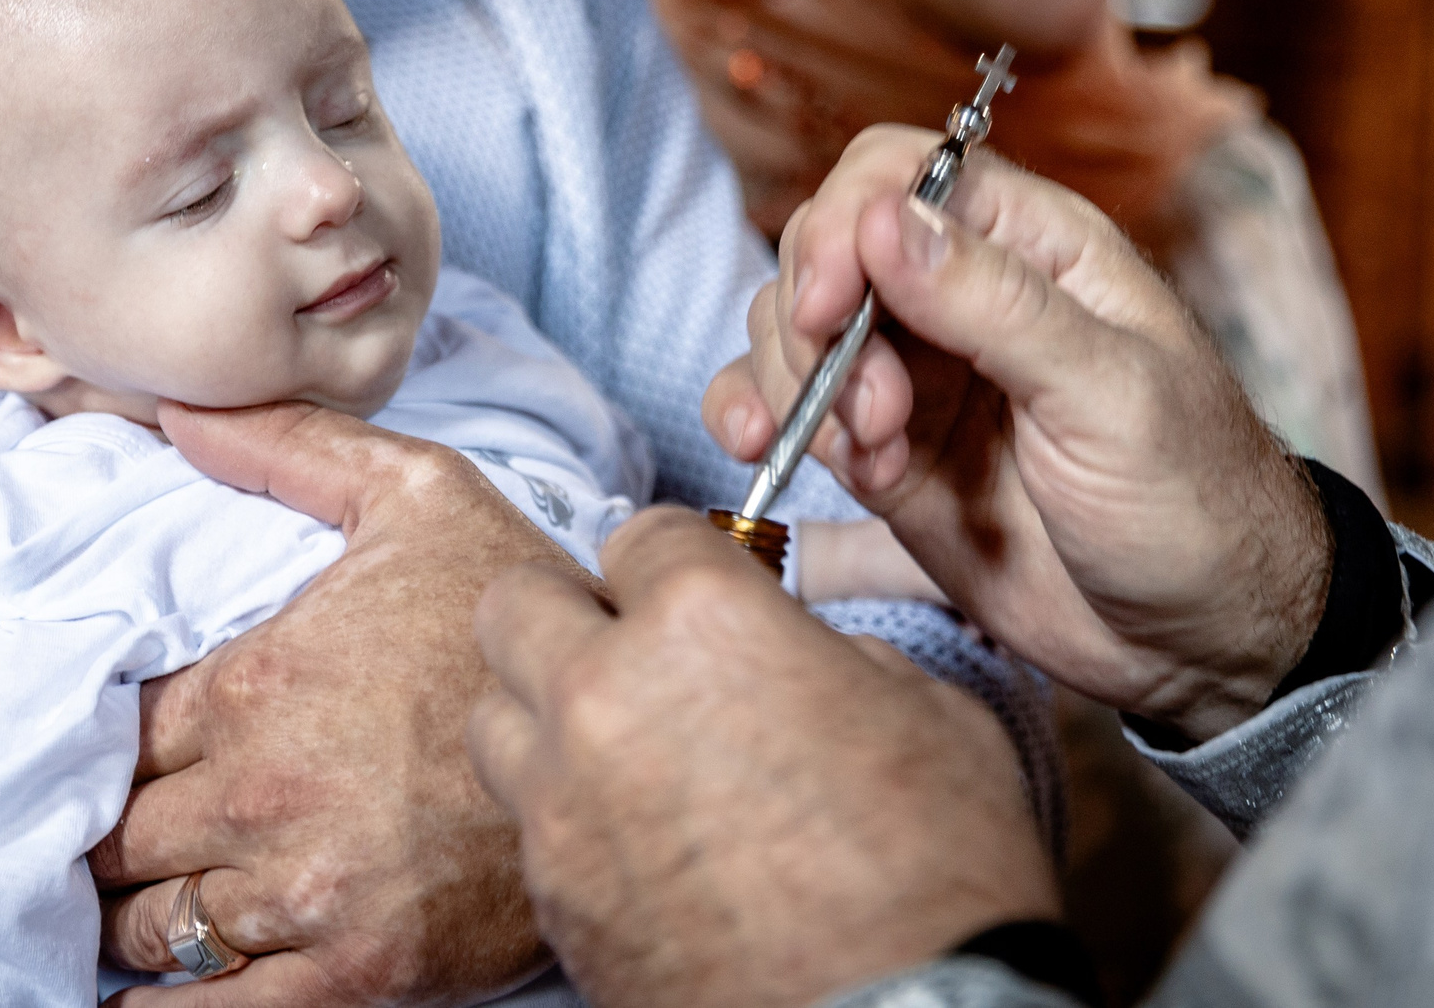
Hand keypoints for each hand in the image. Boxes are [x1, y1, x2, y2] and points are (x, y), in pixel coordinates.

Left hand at [92, 401, 570, 1005]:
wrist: (641, 740)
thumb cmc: (517, 618)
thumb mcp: (418, 494)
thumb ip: (291, 448)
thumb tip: (181, 411)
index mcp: (256, 685)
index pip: (112, 731)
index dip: (95, 743)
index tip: (99, 751)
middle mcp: (263, 793)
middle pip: (119, 834)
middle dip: (106, 833)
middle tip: (105, 831)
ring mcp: (307, 892)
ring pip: (155, 926)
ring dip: (132, 917)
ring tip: (134, 902)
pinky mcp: (355, 973)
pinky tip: (132, 1006)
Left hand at [468, 509, 1055, 1007]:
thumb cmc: (940, 872)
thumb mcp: (929, 710)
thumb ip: (832, 652)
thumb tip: (797, 653)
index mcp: (702, 621)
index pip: (640, 533)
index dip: (678, 558)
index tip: (698, 585)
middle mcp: (604, 695)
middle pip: (516, 602)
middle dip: (569, 609)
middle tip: (628, 644)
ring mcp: (562, 803)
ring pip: (493, 716)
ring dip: (544, 712)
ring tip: (615, 742)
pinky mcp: (550, 899)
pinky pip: (526, 822)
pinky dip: (563, 811)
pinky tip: (632, 834)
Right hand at [703, 129, 1329, 740]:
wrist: (1200, 643)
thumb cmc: (1194, 503)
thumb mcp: (1110, 396)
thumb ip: (996, 304)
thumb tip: (888, 217)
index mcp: (1035, 247)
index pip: (898, 175)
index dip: (845, 225)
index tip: (827, 306)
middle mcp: (962, 295)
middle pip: (828, 248)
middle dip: (817, 325)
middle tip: (871, 413)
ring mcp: (916, 374)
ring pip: (792, 326)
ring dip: (797, 386)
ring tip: (873, 458)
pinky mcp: (884, 450)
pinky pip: (787, 406)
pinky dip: (760, 419)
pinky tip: (777, 457)